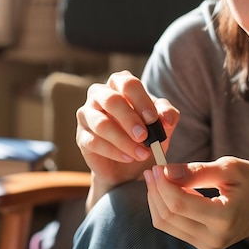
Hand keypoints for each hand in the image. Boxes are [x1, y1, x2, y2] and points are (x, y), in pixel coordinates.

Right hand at [76, 71, 178, 191]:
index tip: (153, 120)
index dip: (141, 101)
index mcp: (120, 83)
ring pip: (101, 124)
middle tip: (144, 136)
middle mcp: (100, 94)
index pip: (128, 83)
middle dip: (129, 119)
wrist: (130, 165)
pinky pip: (94, 142)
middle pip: (111, 100)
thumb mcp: (162, 123)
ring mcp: (87, 115)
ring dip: (124, 140)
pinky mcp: (81, 137)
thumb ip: (167, 115)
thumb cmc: (145, 135)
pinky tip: (129, 158)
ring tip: (142, 153)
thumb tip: (167, 118)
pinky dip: (114, 152)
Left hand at [143, 156, 248, 248]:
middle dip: (155, 191)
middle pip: (168, 216)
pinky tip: (169, 191)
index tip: (157, 165)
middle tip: (152, 169)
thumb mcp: (230, 168)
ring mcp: (208, 246)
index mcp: (224, 217)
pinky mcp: (203, 246)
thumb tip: (166, 171)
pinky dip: (165, 208)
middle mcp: (214, 238)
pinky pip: (173, 228)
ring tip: (158, 178)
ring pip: (166, 224)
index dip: (162, 184)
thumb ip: (197, 171)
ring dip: (156, 200)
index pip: (179, 204)